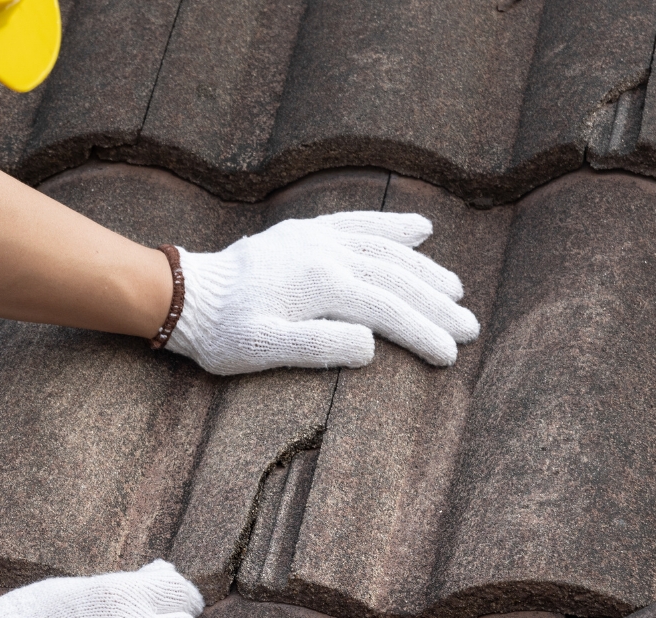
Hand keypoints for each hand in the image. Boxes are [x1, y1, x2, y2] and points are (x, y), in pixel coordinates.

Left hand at [166, 211, 479, 374]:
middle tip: (470, 328)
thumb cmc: (222, 332)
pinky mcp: (307, 232)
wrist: (185, 295)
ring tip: (456, 290)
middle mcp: (326, 251)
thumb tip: (371, 343)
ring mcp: (318, 237)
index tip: (450, 355)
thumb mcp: (264, 350)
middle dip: (436, 304)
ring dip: (424, 269)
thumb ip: (318, 346)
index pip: (387, 309)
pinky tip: (421, 230)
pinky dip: (392, 226)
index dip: (423, 332)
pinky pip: (359, 223)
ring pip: (385, 250)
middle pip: (396, 277)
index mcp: (321, 283)